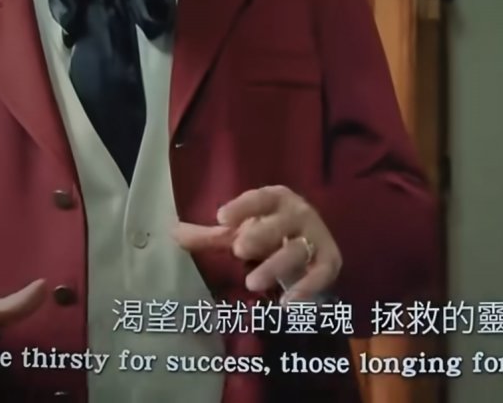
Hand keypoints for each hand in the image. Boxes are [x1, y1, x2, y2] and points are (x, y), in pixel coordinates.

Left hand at [174, 185, 340, 302]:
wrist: (311, 246)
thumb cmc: (268, 234)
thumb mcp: (240, 232)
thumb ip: (210, 235)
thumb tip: (173, 233)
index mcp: (277, 200)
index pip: (261, 198)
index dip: (243, 206)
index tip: (220, 218)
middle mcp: (300, 214)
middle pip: (282, 223)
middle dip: (262, 234)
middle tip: (239, 249)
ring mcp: (316, 238)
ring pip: (297, 251)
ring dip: (276, 266)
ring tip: (252, 283)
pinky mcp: (329, 261)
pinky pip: (321, 274)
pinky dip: (306, 288)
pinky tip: (287, 304)